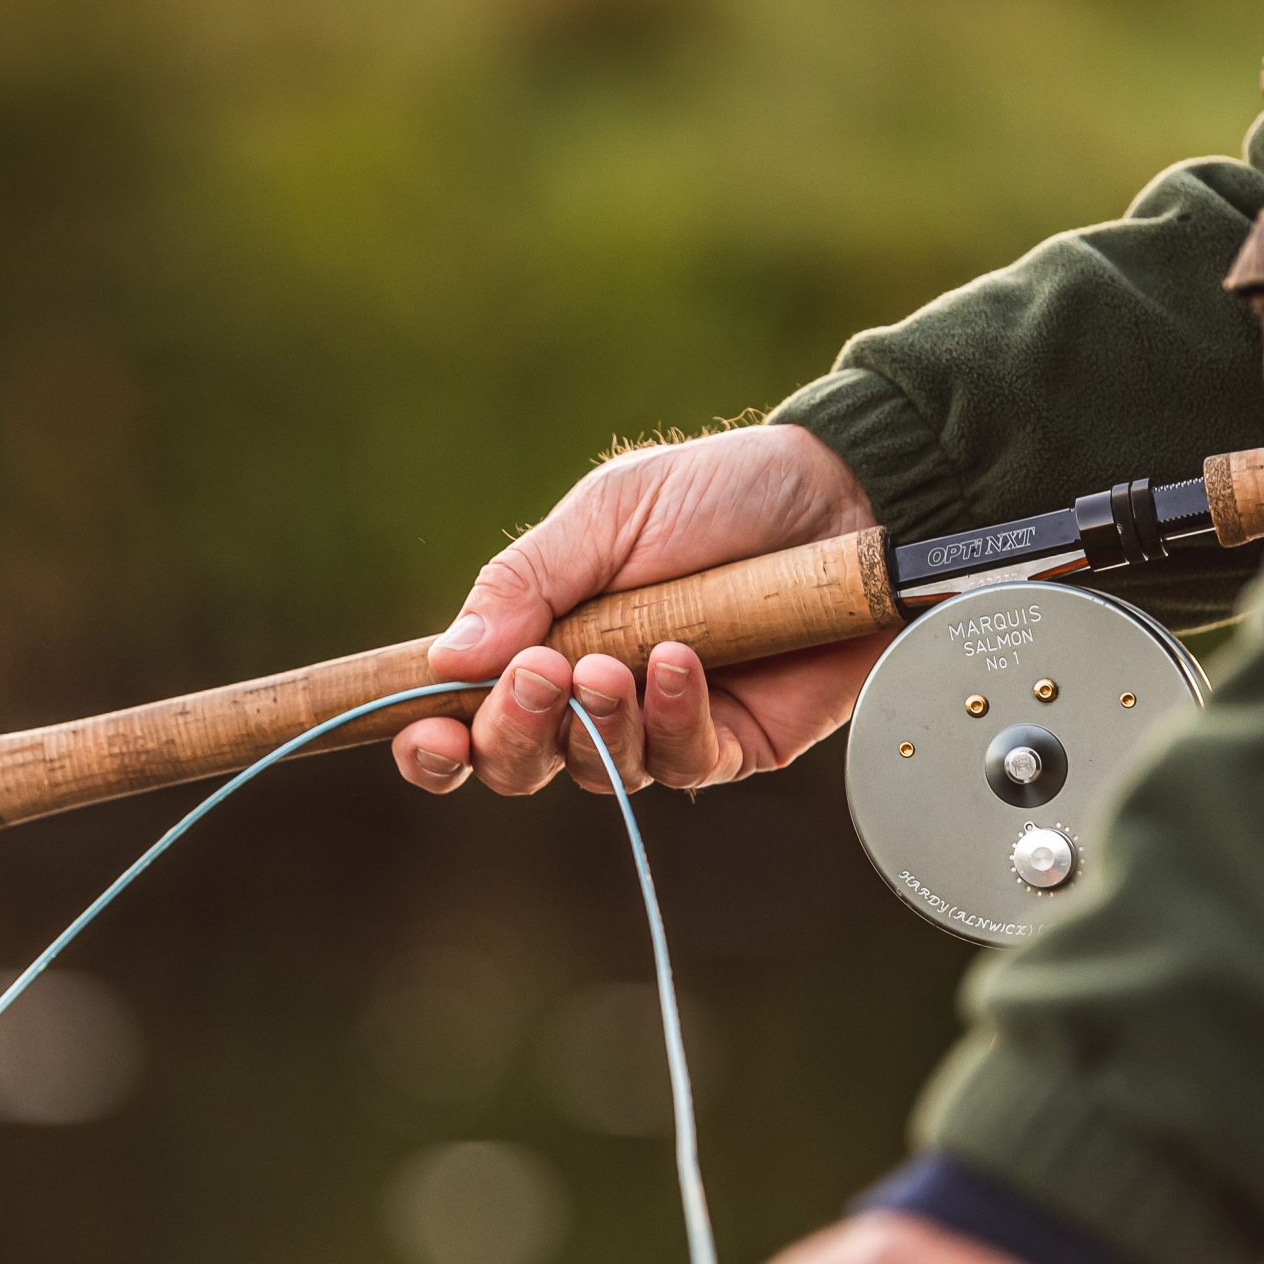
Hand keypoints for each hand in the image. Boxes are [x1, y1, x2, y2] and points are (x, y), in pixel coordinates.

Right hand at [393, 423, 884, 796]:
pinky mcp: (737, 744)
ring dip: (596, 723)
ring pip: (600, 771)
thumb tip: (445, 657)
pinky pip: (685, 761)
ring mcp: (665, 725)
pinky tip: (679, 662)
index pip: (470, 714)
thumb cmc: (719, 494)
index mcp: (547, 639)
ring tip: (612, 664)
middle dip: (513, 731)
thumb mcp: (606, 515)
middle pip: (521, 763)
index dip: (436, 741)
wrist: (841, 492)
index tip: (423, 730)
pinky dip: (671, 717)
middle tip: (538, 676)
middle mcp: (597, 694)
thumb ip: (525, 583)